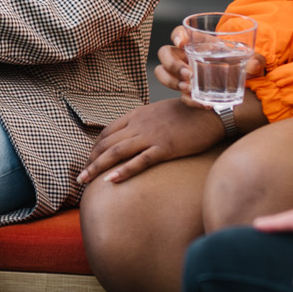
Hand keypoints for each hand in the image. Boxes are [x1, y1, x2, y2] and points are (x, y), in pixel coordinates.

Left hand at [81, 99, 224, 184]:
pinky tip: (110, 181)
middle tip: (80, 176)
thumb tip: (135, 134)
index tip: (89, 161)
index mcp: (137, 115)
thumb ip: (145, 122)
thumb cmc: (189, 112)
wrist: (212, 110)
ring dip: (97, 167)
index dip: (95, 148)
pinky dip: (123, 171)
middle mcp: (139, 125)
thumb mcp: (160, 112)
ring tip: (84, 181)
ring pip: (116, 153)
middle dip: (91, 161)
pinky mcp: (165, 148)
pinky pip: (140, 161)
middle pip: (106, 144)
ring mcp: (151, 136)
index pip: (107, 132)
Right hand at [154, 25, 266, 102]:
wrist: (241, 81)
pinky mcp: (187, 90)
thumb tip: (254, 66)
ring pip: (162, 74)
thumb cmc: (241, 62)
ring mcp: (183, 73)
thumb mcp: (250, 59)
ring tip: (189, 89)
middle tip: (188, 75)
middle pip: (164, 54)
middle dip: (172, 65)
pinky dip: (190, 101)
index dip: (176, 36)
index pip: (179, 33)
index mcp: (198, 42)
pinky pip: (180, 95)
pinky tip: (204, 104)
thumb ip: (256, 61)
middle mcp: (185, 56)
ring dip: (172, 82)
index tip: (182, 44)